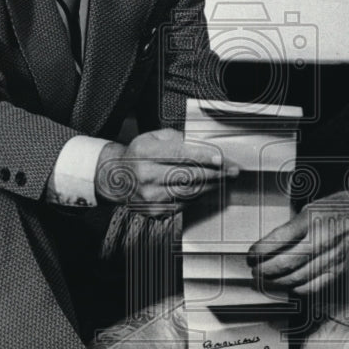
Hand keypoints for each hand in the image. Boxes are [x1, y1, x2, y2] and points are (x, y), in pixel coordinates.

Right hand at [95, 128, 238, 214]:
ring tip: (224, 179)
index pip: (179, 155)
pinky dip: (197, 196)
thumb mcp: (152, 137)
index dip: (203, 157)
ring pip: (189, 192)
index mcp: (146, 153)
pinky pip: (184, 204)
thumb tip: (201, 146)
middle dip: (215, 173)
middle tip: (232, 171)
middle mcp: (147, 176)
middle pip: (188, 175)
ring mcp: (151, 196)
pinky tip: (206, 189)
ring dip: (210, 186)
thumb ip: (176, 139)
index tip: (220, 159)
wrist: (116, 178)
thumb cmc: (137, 154)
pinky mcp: (155, 211)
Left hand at [247, 181, 348, 295]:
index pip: (276, 240)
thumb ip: (293, 226)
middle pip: (284, 263)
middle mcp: (321, 239)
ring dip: (277, 282)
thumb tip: (271, 243)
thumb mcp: (313, 206)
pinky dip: (297, 288)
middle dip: (264, 270)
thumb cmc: (345, 207)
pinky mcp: (340, 270)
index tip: (250, 256)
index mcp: (311, 219)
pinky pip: (314, 286)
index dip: (258, 252)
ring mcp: (332, 257)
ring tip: (268, 279)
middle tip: (254, 270)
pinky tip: (290, 284)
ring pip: (297, 278)